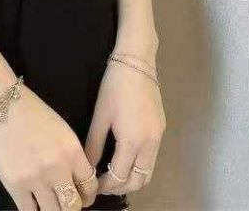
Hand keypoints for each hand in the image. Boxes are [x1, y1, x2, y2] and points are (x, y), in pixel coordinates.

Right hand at [0, 84, 99, 210]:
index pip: (90, 186)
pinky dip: (33, 209)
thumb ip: (71, 157)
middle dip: (72, 206)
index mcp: (72, 151)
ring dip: (53, 209)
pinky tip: (32, 202)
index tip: (82, 194)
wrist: (0, 103)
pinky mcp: (15, 185)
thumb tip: (76, 181)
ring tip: (49, 202)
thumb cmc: (31, 113)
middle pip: (74, 206)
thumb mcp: (61, 131)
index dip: (88, 194)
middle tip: (65, 201)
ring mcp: (35, 179)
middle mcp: (57, 168)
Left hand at [84, 60, 164, 195]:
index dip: (104, 185)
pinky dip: (139, 165)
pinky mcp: (161, 129)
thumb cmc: (114, 86)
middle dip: (120, 187)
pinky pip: (152, 157)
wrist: (137, 62)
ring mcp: (159, 136)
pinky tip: (124, 157)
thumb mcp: (100, 115)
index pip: (119, 176)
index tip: (92, 185)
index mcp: (133, 141)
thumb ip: (93, 144)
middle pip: (139, 180)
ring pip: (148, 171)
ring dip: (132, 178)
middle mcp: (150, 143)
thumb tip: (86, 167)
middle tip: (102, 184)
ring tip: (112, 174)